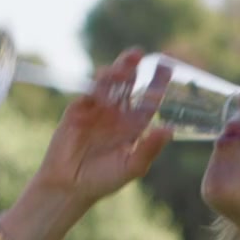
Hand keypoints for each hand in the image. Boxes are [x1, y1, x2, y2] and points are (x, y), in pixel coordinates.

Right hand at [26, 49, 174, 211]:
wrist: (70, 186)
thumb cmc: (104, 179)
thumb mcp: (132, 166)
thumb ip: (149, 149)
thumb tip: (169, 131)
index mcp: (134, 125)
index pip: (149, 99)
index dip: (157, 82)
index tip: (168, 67)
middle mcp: (117, 113)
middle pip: (128, 84)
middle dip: (133, 67)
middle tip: (140, 53)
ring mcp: (97, 109)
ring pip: (108, 84)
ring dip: (116, 71)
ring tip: (125, 65)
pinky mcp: (78, 110)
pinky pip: (89, 93)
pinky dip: (97, 86)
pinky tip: (105, 80)